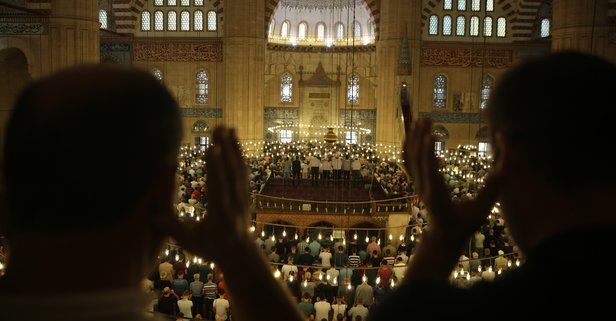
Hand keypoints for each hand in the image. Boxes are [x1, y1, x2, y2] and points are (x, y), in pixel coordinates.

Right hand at [162, 127, 250, 261]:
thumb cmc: (210, 247)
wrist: (239, 252)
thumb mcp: (189, 242)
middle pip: (230, 173)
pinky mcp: (245, 190)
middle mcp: (235, 202)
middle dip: (224, 149)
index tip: (212, 149)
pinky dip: (238, 151)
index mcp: (221, 215)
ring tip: (224, 127)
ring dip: (232, 146)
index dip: (215, 168)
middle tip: (217, 128)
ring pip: (238, 167)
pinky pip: (242, 168)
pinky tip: (233, 135)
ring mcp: (243, 196)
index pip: (218, 188)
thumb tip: (152, 216)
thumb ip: (172, 228)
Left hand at [403, 119, 498, 242]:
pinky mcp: (416, 183)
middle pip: (417, 160)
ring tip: (420, 120)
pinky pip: (408, 162)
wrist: (444, 236)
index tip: (431, 133)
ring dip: (414, 138)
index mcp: (438, 195)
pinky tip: (413, 132)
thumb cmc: (465, 224)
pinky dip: (408, 146)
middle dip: (421, 138)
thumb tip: (504, 168)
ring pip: (410, 159)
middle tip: (427, 119)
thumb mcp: (482, 210)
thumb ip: (492, 189)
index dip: (429, 151)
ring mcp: (417, 185)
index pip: (430, 170)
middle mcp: (423, 188)